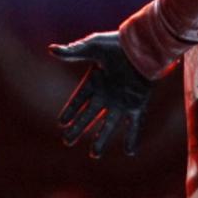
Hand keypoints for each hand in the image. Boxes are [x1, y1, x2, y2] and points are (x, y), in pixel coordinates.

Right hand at [48, 31, 154, 157]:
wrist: (145, 45)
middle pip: (90, 115)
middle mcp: (108, 93)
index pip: (80, 99)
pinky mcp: (138, 104)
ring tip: (94, 154)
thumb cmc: (118, 43)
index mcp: (96, 81)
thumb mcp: (93, 46)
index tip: (61, 123)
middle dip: (79, 128)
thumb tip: (51, 49)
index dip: (71, 111)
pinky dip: (133, 137)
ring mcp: (123, 100)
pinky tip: (130, 152)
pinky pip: (135, 124)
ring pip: (109, 124)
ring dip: (102, 139)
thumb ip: (73, 52)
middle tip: (68, 141)